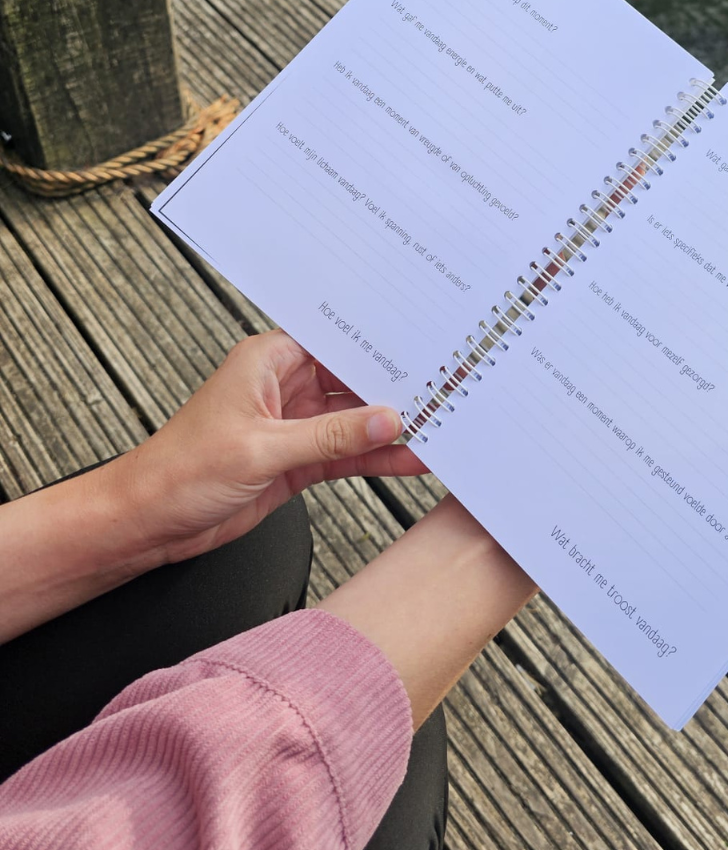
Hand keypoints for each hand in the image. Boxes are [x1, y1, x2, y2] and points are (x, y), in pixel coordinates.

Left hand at [120, 330, 426, 562]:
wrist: (148, 522)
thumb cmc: (178, 471)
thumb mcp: (261, 449)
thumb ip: (329, 436)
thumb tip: (385, 421)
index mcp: (268, 361)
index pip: (336, 343)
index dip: (377, 346)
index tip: (419, 353)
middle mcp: (284, 387)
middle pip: (352, 381)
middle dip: (393, 389)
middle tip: (441, 392)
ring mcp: (294, 425)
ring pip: (355, 421)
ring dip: (391, 429)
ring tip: (437, 428)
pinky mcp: (298, 460)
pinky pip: (346, 453)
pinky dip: (376, 459)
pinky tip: (408, 460)